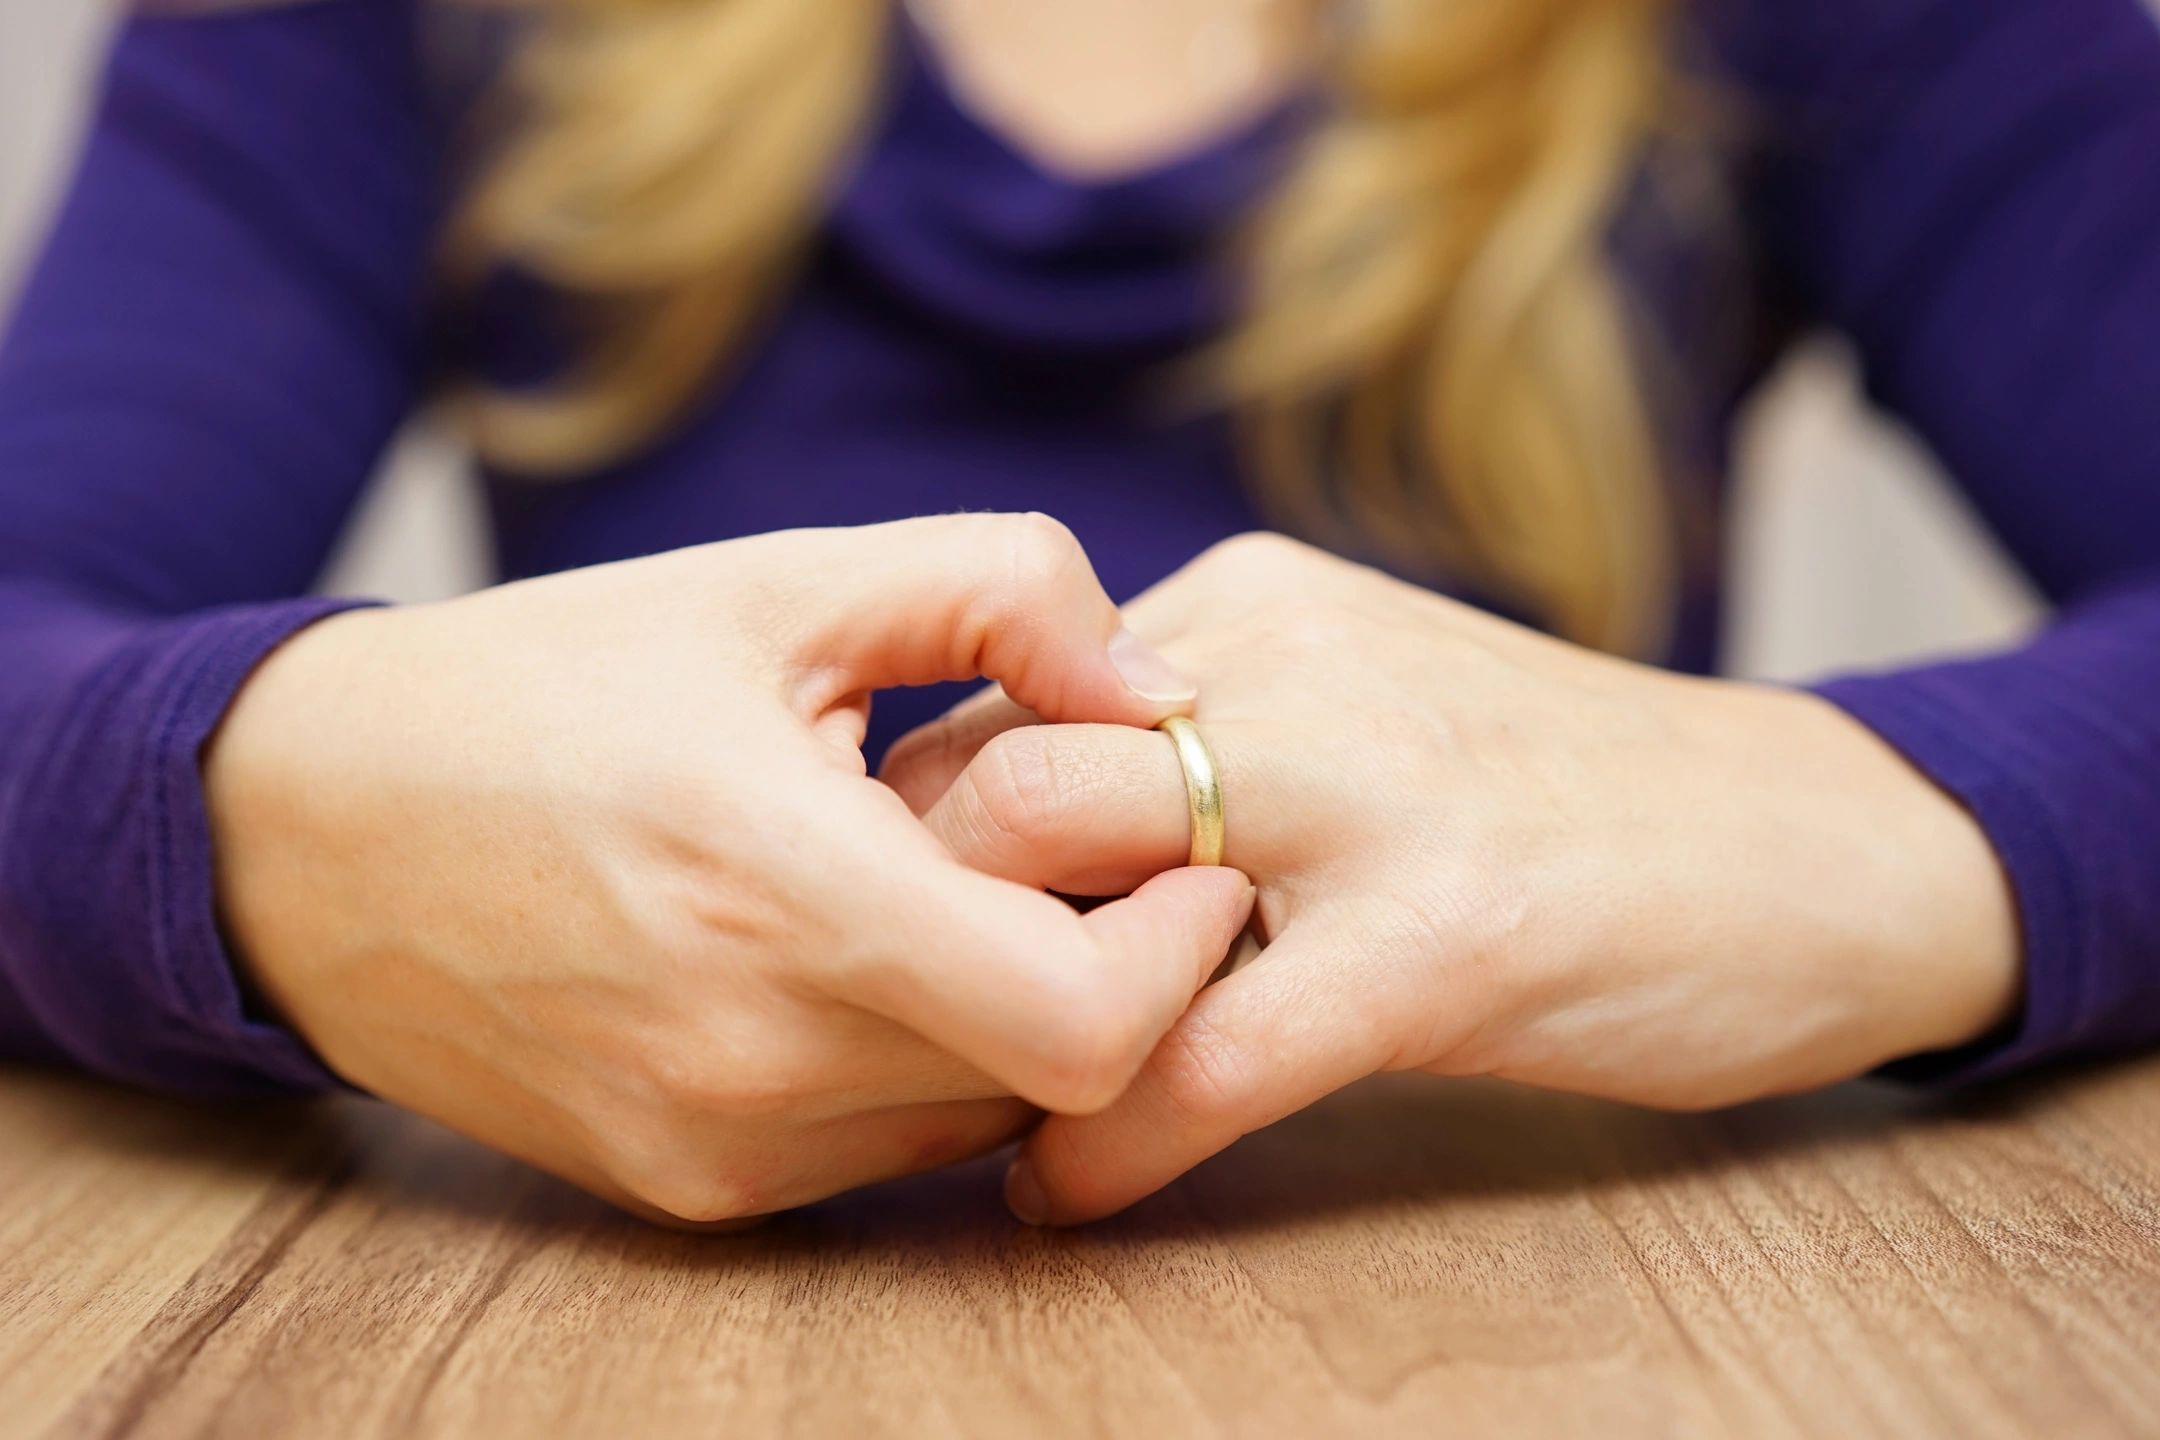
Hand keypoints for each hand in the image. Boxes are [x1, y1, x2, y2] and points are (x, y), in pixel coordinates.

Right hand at [205, 515, 1252, 1225]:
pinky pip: (888, 1146)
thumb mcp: (777, 581)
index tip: (1186, 857)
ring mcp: (716, 1144)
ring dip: (1025, 1019)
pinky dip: (931, 1063)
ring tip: (962, 896)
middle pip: (1056, 1078)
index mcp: (780, 888)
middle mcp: (751, 1056)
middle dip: (1120, 969)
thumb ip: (1005, 596)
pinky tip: (874, 958)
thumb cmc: (550, 685)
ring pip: (982, 1120)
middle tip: (1092, 859)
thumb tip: (1164, 698)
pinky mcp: (689, 1188)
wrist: (308, 834)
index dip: (1179, 949)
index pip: (1085, 1023)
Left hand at [882, 533, 2020, 1223]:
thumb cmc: (1561, 804)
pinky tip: (1065, 1193)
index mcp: (1251, 609)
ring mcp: (1370, 791)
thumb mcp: (1362, 710)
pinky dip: (1107, 1140)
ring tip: (964, 1113)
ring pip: (1073, 881)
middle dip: (913, 918)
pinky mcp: (1450, 934)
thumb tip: (1002, 837)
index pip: (996, 695)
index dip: (915, 833)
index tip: (886, 932)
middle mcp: (1288, 664)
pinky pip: (1205, 1051)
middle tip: (895, 1034)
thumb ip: (1197, 744)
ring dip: (987, 1022)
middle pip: (992, 769)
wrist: (1824, 846)